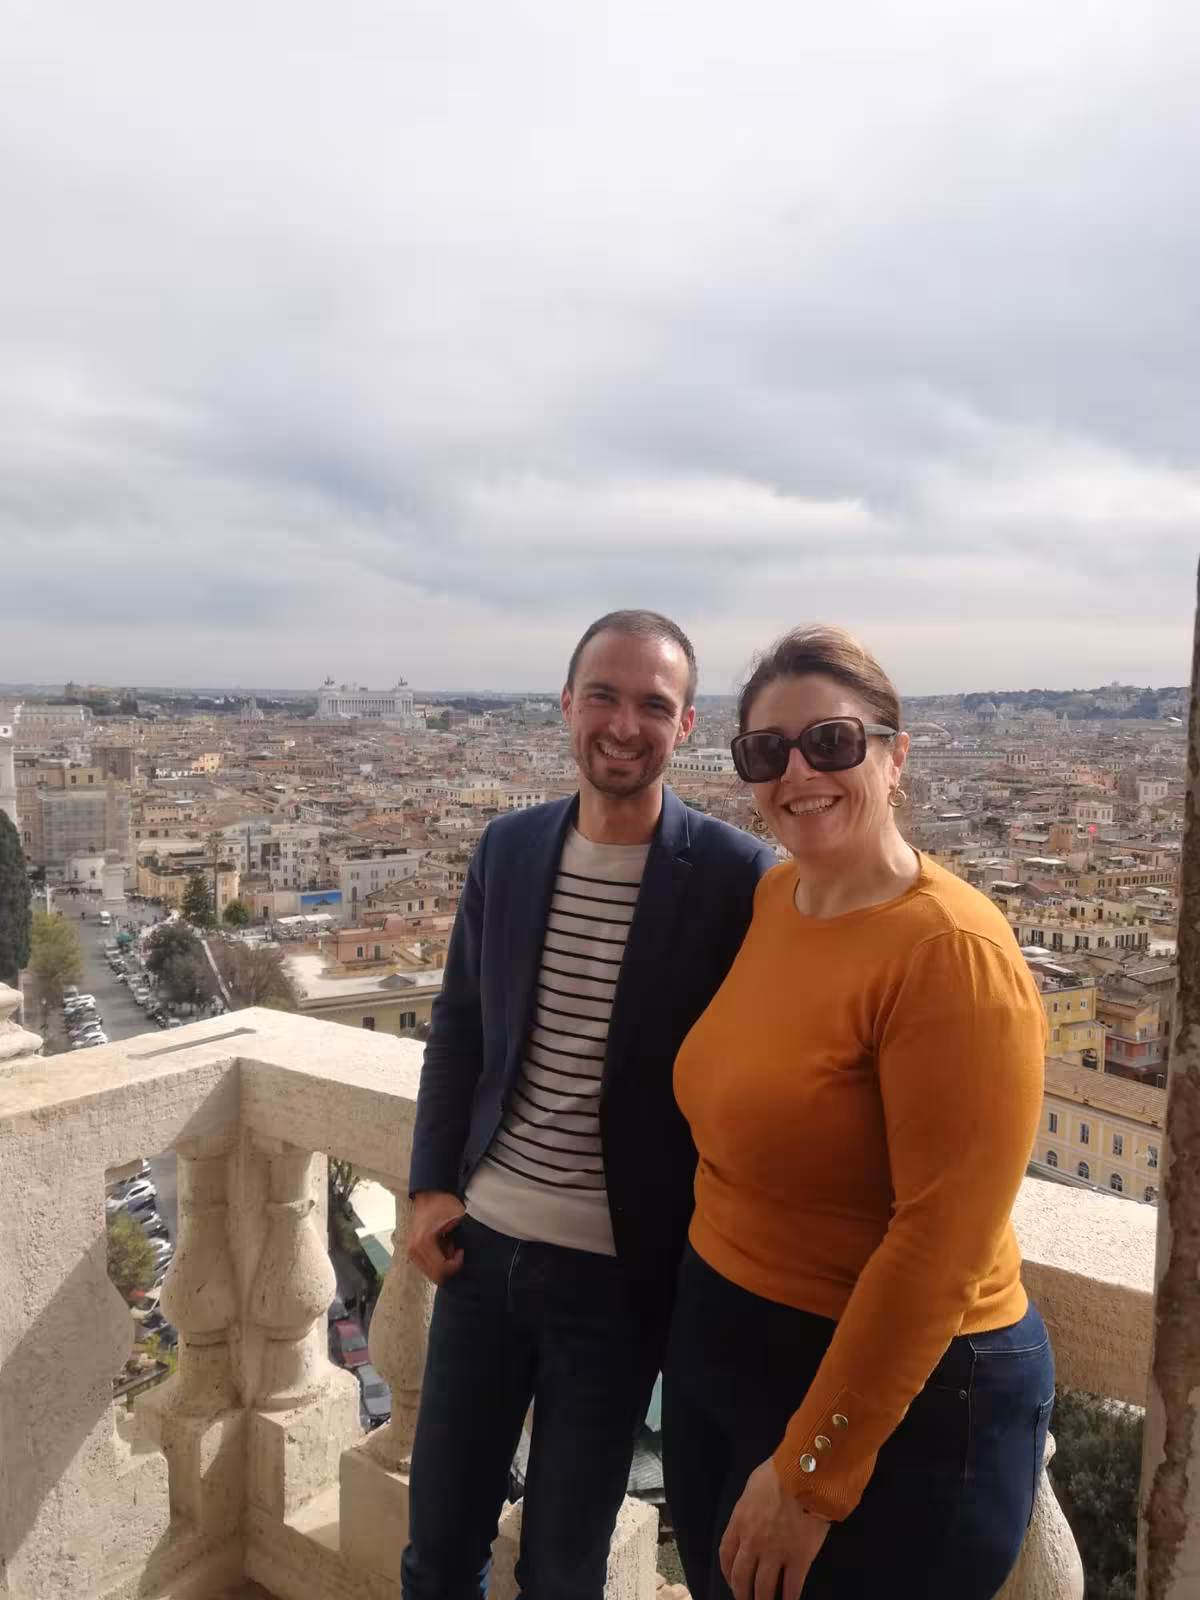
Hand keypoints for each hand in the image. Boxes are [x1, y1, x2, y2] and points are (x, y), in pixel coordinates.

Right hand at [406, 1190, 465, 1283]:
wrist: (429, 1196)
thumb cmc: (443, 1205)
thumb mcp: (454, 1221)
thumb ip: (456, 1240)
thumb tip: (459, 1254)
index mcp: (424, 1242)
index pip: (441, 1270)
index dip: (455, 1264)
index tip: (460, 1251)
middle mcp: (414, 1249)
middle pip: (435, 1275)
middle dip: (448, 1266)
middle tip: (454, 1249)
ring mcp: (411, 1251)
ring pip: (431, 1273)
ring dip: (442, 1264)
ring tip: (447, 1246)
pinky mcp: (412, 1251)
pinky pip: (427, 1266)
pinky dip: (436, 1261)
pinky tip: (441, 1247)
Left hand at [719, 1459, 830, 1599]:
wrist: (805, 1474)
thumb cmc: (779, 1473)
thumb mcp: (753, 1486)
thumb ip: (749, 1507)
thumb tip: (752, 1516)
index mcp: (740, 1522)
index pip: (726, 1555)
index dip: (728, 1573)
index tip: (733, 1581)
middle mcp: (753, 1542)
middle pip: (741, 1578)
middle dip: (742, 1595)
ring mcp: (775, 1552)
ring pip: (764, 1588)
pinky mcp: (799, 1559)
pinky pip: (792, 1588)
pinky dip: (789, 1599)